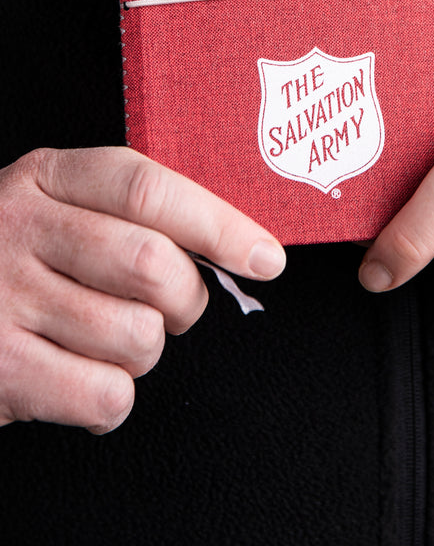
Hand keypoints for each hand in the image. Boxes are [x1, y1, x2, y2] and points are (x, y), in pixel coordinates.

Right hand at [0, 147, 285, 431]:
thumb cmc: (16, 258)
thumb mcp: (59, 208)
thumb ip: (130, 215)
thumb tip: (238, 251)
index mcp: (48, 177)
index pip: (148, 188)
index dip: (218, 224)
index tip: (266, 258)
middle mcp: (21, 228)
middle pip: (154, 265)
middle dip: (185, 300)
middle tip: (169, 308)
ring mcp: (3, 299)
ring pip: (137, 337)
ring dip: (144, 353)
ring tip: (106, 341)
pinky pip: (105, 395)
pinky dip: (112, 399)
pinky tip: (82, 380)